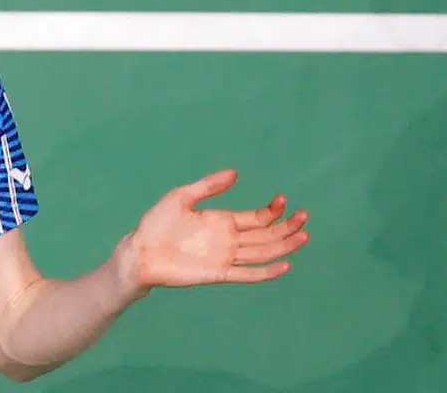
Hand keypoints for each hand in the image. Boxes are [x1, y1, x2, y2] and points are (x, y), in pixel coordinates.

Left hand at [120, 168, 309, 291]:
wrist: (141, 251)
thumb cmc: (157, 223)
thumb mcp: (182, 197)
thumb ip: (208, 185)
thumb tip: (235, 173)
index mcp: (222, 220)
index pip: (256, 217)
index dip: (272, 210)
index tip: (283, 200)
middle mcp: (228, 239)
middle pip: (266, 234)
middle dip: (286, 226)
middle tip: (305, 216)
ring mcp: (225, 257)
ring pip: (263, 252)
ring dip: (284, 245)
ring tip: (305, 235)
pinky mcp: (219, 273)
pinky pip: (248, 274)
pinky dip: (267, 271)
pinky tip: (285, 264)